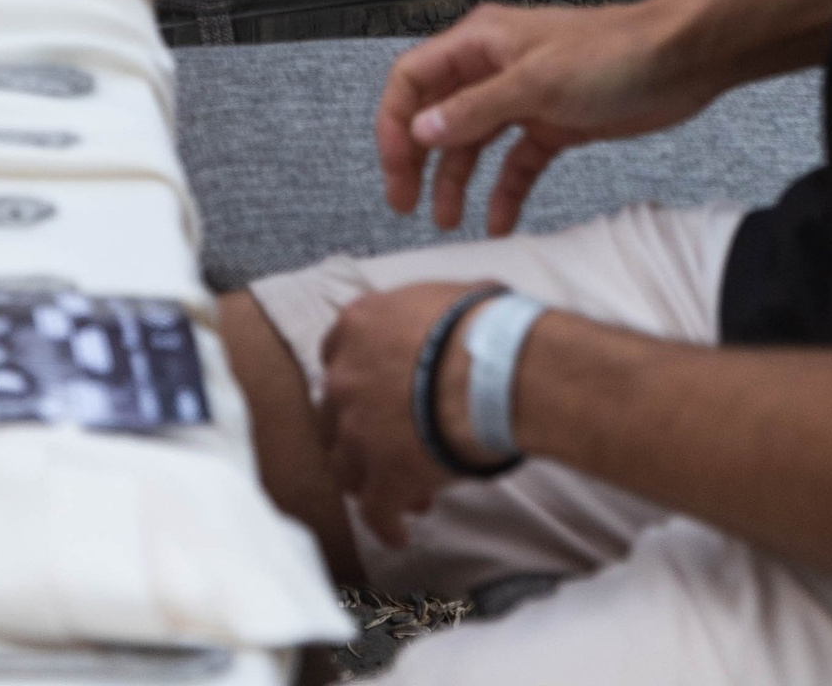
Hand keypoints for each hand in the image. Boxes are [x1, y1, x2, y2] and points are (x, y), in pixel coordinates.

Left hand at [316, 282, 492, 542]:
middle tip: (392, 447)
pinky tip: (401, 534)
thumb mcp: (446, 297)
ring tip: (402, 492)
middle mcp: (345, 377)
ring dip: (368, 479)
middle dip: (360, 433)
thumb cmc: (486, 325)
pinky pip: (375, 512)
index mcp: (357, 326)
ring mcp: (358, 430)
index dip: (359, 379)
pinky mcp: (384, 477)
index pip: (336, 355)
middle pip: (333, 414)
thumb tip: (452, 318)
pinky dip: (386, 525)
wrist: (498, 370)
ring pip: (345, 466)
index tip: (377, 394)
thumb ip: (424, 314)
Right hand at [375, 0, 710, 231]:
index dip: (394, 123)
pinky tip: (499, 222)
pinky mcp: (553, 125)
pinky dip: (505, 191)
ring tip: (447, 221)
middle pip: (437, 114)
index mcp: (479, 42)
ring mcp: (523, 98)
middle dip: (417, 158)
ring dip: (457, 180)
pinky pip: (515, 162)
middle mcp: (494, 68)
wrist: (678, 62)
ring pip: (473, 143)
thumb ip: (475, 109)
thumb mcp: (535, 82)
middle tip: (405, 203)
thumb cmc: (612, 54)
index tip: (394, 169)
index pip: (413, 79)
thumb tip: (421, 131)